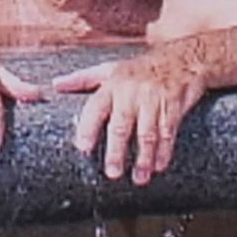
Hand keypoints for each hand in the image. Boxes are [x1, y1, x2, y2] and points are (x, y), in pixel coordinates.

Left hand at [54, 54, 206, 185]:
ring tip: (139, 177)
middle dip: (117, 151)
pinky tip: (158, 166)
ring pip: (147, 133)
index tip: (83, 147)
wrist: (180, 58)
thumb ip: (81, 79)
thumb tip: (56, 85)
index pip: (95, 108)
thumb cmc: (139, 68)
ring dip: (144, 158)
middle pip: (121, 125)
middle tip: (112, 172)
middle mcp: (131, 93)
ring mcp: (154, 100)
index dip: (88, 128)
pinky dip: (164, 151)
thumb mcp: (109, 69)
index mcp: (112, 85)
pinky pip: (169, 132)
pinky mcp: (173, 107)